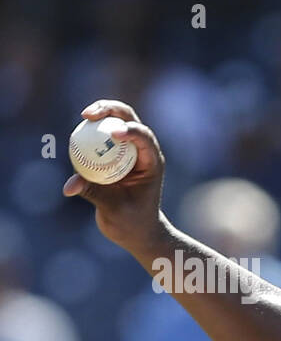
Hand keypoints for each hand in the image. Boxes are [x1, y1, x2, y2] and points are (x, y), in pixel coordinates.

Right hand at [62, 100, 168, 255]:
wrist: (136, 231)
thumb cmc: (132, 223)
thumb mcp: (114, 209)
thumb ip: (94, 194)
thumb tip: (69, 186)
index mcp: (151, 163)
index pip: (144, 139)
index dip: (131, 131)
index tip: (115, 133)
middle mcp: (140, 152)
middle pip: (128, 119)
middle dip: (111, 109)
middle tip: (90, 114)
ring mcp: (126, 150)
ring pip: (113, 121)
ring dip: (99, 113)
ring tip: (85, 115)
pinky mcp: (111, 154)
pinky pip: (98, 137)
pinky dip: (87, 132)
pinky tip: (75, 135)